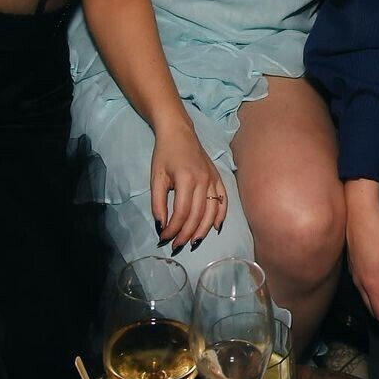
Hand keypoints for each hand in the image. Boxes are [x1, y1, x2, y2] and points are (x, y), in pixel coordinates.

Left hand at [150, 120, 226, 252]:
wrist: (179, 132)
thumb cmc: (164, 154)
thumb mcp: (156, 178)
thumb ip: (157, 203)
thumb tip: (161, 227)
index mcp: (186, 179)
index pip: (182, 213)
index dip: (173, 229)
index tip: (163, 239)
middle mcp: (203, 180)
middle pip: (198, 215)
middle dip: (186, 234)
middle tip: (175, 246)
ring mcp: (213, 179)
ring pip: (212, 211)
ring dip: (203, 230)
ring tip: (192, 242)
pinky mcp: (218, 177)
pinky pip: (223, 200)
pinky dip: (221, 215)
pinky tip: (216, 227)